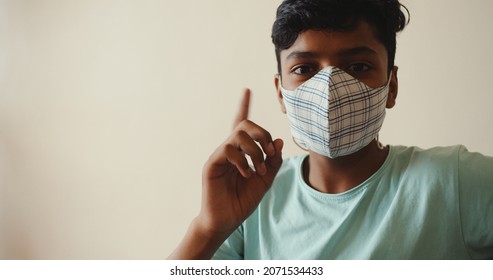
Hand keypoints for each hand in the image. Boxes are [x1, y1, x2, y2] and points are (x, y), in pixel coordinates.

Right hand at [197, 88, 283, 238]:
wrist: (226, 221)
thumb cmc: (242, 201)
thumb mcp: (265, 181)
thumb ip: (272, 162)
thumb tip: (277, 141)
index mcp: (240, 152)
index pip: (241, 123)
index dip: (243, 105)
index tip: (246, 90)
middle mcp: (228, 150)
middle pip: (244, 124)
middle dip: (261, 134)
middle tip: (268, 154)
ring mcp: (219, 155)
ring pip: (238, 134)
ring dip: (255, 150)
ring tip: (258, 169)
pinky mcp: (212, 164)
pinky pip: (228, 150)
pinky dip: (242, 160)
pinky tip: (246, 174)